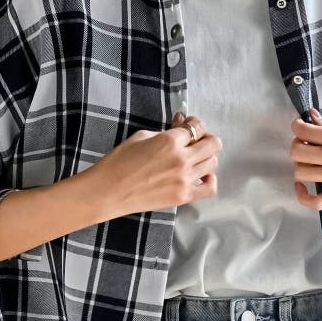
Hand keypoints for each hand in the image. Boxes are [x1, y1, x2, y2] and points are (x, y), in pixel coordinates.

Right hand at [90, 112, 222, 218]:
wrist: (108, 191)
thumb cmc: (119, 161)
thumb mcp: (141, 137)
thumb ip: (165, 132)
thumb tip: (180, 126)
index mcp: (170, 140)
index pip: (197, 127)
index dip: (195, 124)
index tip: (189, 125)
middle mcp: (182, 158)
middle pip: (212, 144)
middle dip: (206, 139)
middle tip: (197, 141)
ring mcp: (184, 179)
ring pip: (212, 163)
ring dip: (207, 158)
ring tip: (196, 159)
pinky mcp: (183, 196)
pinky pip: (210, 188)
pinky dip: (210, 180)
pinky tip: (201, 176)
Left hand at [290, 107, 321, 209]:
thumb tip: (312, 117)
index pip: (304, 131)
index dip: (297, 126)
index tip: (301, 125)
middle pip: (297, 152)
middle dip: (297, 144)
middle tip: (306, 142)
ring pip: (301, 173)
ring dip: (300, 164)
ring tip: (311, 160)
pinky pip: (314, 201)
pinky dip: (303, 195)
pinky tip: (303, 185)